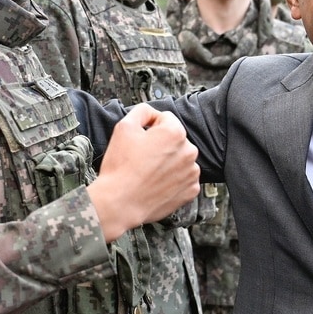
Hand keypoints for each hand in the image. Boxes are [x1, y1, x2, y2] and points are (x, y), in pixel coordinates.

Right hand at [88, 105, 200, 241]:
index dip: (150, 127)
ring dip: (168, 162)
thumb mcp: (124, 127)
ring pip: (180, 159)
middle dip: (161, 145)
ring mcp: (192, 173)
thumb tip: (152, 112)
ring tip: (149, 172)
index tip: (140, 140)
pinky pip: (184, 179)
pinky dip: (173, 180)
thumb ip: (142, 111)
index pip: (165, 119)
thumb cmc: (121, 166)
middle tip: (142, 158)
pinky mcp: (190, 191)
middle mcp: (189, 151)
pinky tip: (157, 184)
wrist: (120, 202)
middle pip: (175, 140)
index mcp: (175, 133)